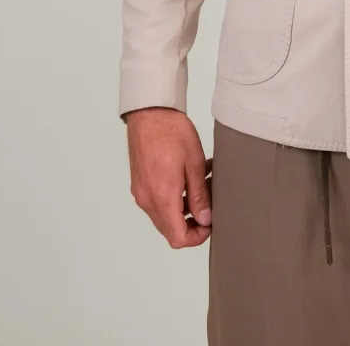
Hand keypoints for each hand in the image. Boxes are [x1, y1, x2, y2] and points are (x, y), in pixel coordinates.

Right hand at [125, 107, 212, 248]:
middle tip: (209, 202)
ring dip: (184, 206)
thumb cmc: (171, 132)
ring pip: (165, 214)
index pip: (177, 237)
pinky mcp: (140, 182)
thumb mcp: (194, 163)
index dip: (197, 237)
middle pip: (170, 229)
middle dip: (192, 221)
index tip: (210, 223)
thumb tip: (205, 218)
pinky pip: (158, 200)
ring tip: (203, 182)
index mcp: (162, 197)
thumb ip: (199, 196)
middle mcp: (147, 199)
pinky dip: (174, 195)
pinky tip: (189, 175)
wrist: (149, 112)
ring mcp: (141, 192)